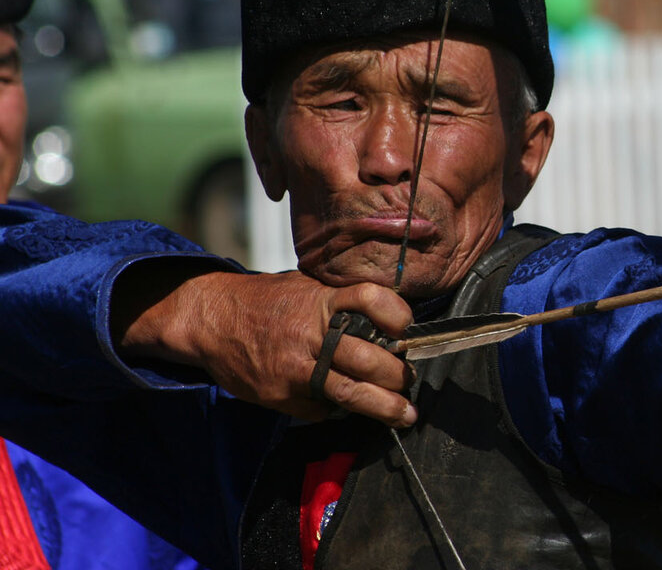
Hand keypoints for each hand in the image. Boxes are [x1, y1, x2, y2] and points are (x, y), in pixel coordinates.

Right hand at [116, 268, 417, 426]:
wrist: (213, 320)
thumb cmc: (268, 301)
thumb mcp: (306, 287)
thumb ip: (341, 302)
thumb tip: (388, 322)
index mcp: (321, 300)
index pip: (370, 299)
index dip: (396, 313)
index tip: (406, 328)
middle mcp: (311, 333)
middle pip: (368, 359)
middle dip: (397, 375)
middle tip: (409, 380)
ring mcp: (295, 367)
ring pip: (350, 392)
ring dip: (384, 407)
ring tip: (404, 415)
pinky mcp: (281, 394)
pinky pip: (321, 408)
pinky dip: (337, 410)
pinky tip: (348, 407)